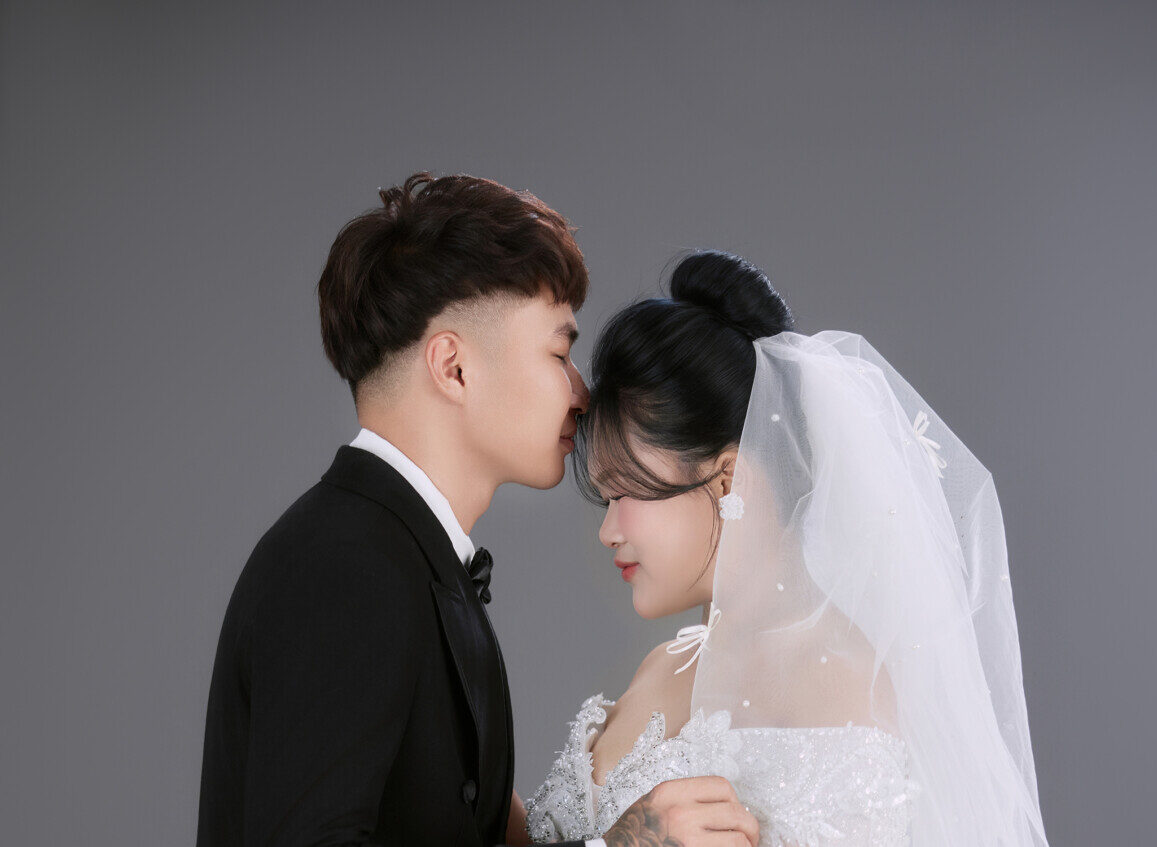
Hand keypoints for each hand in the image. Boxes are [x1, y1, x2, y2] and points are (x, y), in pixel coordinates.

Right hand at [602, 775, 758, 846]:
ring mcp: (688, 839)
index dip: (736, 801)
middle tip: (751, 838)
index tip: (738, 814)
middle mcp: (681, 813)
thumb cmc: (634, 834)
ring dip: (746, 846)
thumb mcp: (654, 803)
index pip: (721, 786)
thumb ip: (685, 798)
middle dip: (750, 828)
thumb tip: (723, 806)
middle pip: (736, 813)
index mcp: (671, 792)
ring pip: (738, 840)